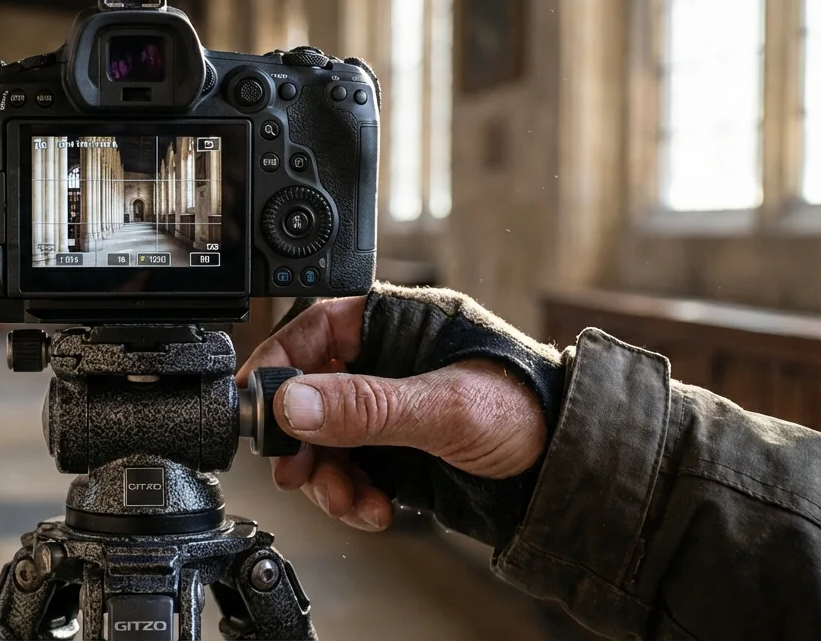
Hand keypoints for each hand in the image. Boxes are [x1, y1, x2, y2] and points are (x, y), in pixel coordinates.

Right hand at [236, 296, 547, 532]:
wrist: (575, 475)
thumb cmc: (534, 412)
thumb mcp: (445, 407)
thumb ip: (366, 407)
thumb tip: (295, 402)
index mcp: (399, 322)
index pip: (316, 328)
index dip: (280, 361)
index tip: (257, 399)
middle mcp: (387, 362)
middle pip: (310, 391)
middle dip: (300, 437)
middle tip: (294, 469)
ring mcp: (389, 410)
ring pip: (324, 439)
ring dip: (326, 476)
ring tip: (349, 500)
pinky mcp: (395, 452)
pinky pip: (348, 471)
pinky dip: (349, 496)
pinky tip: (373, 510)